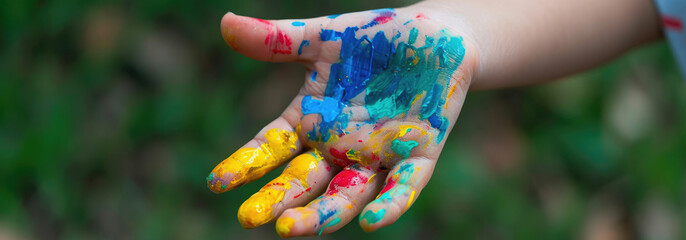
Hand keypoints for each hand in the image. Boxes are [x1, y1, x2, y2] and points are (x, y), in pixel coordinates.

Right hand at [206, 5, 477, 236]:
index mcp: (310, 121)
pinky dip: (390, 205)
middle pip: (303, 181)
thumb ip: (278, 40)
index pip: (270, 150)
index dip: (245, 165)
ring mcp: (377, 155)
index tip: (216, 182)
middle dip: (277, 200)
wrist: (435, 36)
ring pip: (346, 194)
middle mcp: (338, 147)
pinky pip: (403, 186)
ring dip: (322, 215)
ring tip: (291, 228)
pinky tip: (374, 222)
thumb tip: (226, 24)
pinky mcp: (418, 156)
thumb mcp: (323, 38)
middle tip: (250, 218)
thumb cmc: (373, 38)